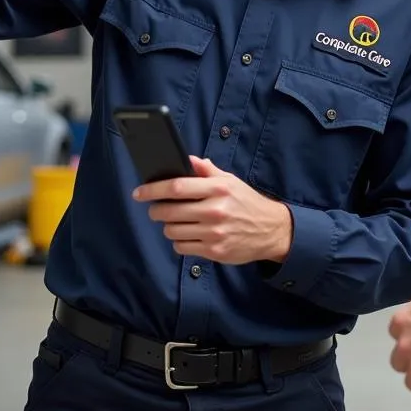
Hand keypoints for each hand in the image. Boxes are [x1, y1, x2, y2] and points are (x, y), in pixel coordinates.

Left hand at [133, 156, 293, 264]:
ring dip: (168, 226)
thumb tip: (186, 159)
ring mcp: (214, 233)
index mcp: (218, 189)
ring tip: (177, 221)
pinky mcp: (214, 251)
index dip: (153, 189)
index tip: (139, 192)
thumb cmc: (246, 202)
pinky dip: (180, 242)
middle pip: (169, 211)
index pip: (177, 186)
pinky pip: (181, 248)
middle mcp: (215, 210)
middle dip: (156, 210)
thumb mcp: (230, 181)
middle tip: (157, 208)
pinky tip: (188, 235)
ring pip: (172, 231)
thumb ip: (207, 170)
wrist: (270, 230)